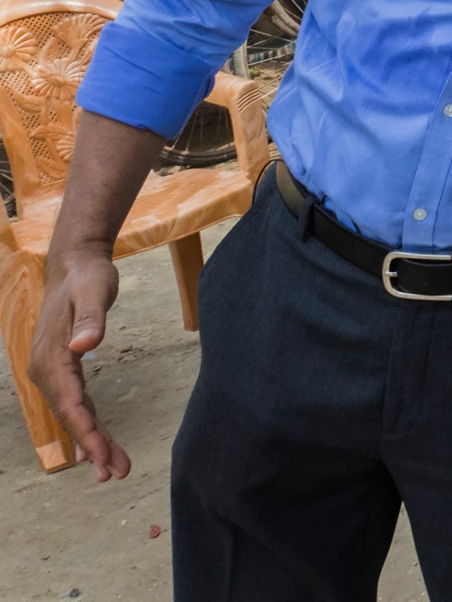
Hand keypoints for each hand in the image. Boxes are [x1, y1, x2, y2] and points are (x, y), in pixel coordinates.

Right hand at [28, 249, 130, 480]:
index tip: (103, 457)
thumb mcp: (94, 292)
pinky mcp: (65, 368)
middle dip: (93, 447)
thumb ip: (91, 319)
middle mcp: (47, 370)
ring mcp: (53, 371)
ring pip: (75, 414)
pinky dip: (89, 424)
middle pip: (72, 416)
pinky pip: (77, 403)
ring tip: (114, 469)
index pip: (71, 404)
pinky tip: (100, 445)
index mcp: (51, 358)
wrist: (75, 264)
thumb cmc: (87, 277)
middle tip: (117, 473)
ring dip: (93, 442)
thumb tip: (83, 345)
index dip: (87, 433)